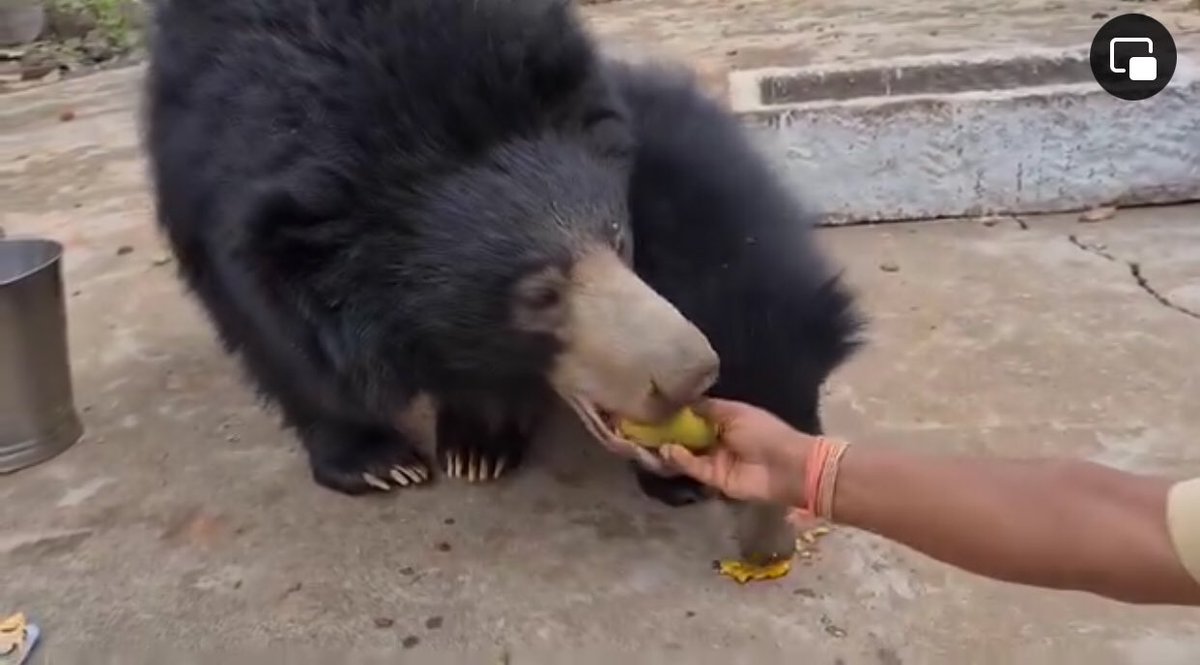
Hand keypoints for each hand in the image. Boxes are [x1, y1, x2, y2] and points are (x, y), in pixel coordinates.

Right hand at [660, 398, 813, 506]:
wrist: (786, 466)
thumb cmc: (764, 432)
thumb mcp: (734, 412)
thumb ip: (706, 408)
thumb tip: (681, 402)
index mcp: (725, 419)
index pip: (695, 414)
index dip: (677, 411)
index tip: (654, 405)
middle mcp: (717, 438)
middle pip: (687, 434)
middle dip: (667, 430)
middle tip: (642, 424)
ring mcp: (715, 459)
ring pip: (686, 453)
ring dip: (669, 446)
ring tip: (648, 438)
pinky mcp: (714, 478)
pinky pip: (693, 467)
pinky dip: (679, 460)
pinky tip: (667, 450)